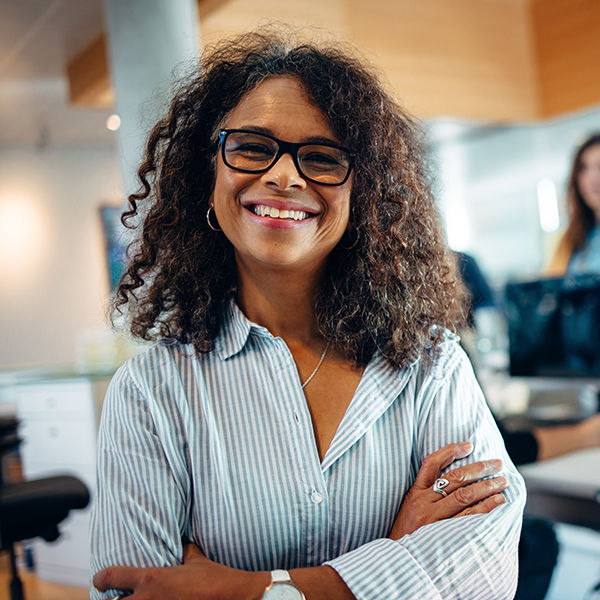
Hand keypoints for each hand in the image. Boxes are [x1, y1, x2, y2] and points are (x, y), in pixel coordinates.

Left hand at [92, 544, 267, 599]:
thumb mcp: (197, 559)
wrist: (234, 597)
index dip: (100, 579)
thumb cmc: (216, 579)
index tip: (101, 581)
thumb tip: (181, 543)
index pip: (109, 577)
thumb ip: (183, 550)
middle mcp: (147, 599)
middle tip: (117, 598)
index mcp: (151, 578)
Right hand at [389, 442, 507, 539]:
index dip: (450, 451)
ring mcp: (432, 518)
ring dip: (487, 487)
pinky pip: (468, 518)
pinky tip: (498, 503)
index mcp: (415, 493)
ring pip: (464, 495)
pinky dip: (486, 508)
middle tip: (498, 464)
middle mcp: (423, 502)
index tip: (469, 445)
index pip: (432, 463)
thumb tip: (456, 480)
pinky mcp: (442, 534)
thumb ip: (426, 494)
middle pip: (455, 478)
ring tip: (502, 483)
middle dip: (479, 469)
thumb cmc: (407, 535)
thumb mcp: (409, 509)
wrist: (399, 564)